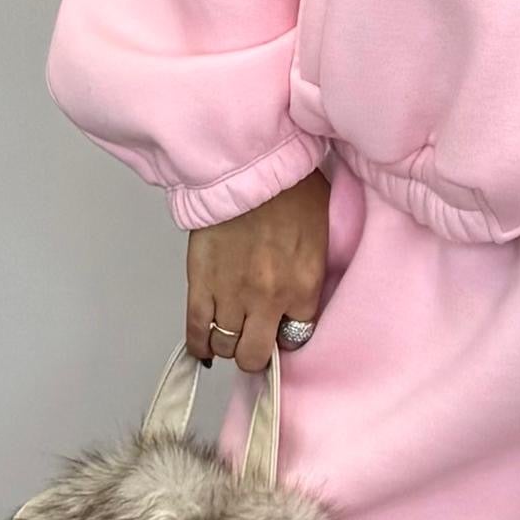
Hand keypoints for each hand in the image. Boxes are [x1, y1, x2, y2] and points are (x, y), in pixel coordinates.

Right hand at [186, 171, 330, 371]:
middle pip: (257, 354)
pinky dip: (200, 345)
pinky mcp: (201, 284)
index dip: (288, 333)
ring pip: (227, 346)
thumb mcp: (322, 231)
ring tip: (231, 333)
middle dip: (257, 352)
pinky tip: (205, 348)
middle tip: (255, 340)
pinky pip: (197, 331)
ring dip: (229, 344)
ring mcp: (232, 295)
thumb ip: (314, 269)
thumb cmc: (288, 188)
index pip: (298, 337)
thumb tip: (305, 291)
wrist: (247, 165)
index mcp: (304, 286)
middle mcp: (269, 299)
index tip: (283, 326)